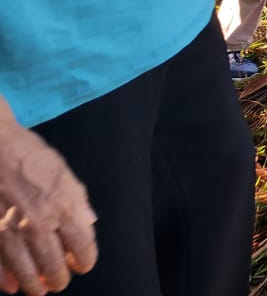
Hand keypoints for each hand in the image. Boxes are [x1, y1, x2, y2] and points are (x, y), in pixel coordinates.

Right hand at [0, 104, 96, 295]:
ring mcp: (11, 231)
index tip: (83, 265)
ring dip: (34, 285)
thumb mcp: (64, 173)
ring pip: (26, 272)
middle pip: (54, 265)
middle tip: (59, 281)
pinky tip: (12, 286)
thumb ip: (78, 202)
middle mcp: (39, 223)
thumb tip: (87, 225)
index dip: (85, 260)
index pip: (82, 245)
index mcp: (64, 205)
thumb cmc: (31, 155)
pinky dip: (5, 280)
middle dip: (59, 278)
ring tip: (39, 289)